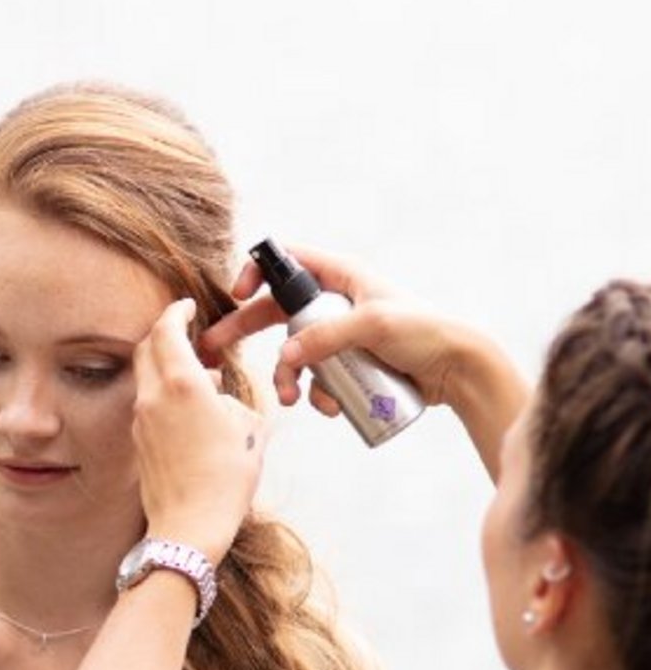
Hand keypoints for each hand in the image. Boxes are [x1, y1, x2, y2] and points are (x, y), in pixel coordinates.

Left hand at [132, 299, 266, 564]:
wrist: (190, 527)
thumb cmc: (225, 479)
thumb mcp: (249, 428)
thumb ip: (231, 398)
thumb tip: (217, 394)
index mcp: (182, 384)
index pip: (166, 329)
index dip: (176, 312)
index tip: (186, 307)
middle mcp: (153, 398)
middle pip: (147, 348)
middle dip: (165, 334)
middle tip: (187, 332)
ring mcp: (140, 421)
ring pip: (145, 377)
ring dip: (166, 366)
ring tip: (199, 376)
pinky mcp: (137, 443)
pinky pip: (147, 405)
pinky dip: (163, 394)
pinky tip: (188, 409)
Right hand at [201, 242, 463, 413]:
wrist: (456, 370)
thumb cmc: (424, 332)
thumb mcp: (373, 325)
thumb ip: (326, 337)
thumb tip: (286, 356)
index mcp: (341, 276)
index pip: (289, 262)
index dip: (258, 272)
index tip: (237, 294)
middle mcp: (334, 303)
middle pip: (275, 312)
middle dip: (244, 332)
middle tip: (214, 350)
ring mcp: (337, 336)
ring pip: (292, 354)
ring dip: (286, 379)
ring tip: (293, 400)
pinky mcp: (345, 366)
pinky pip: (314, 380)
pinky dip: (315, 395)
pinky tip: (329, 407)